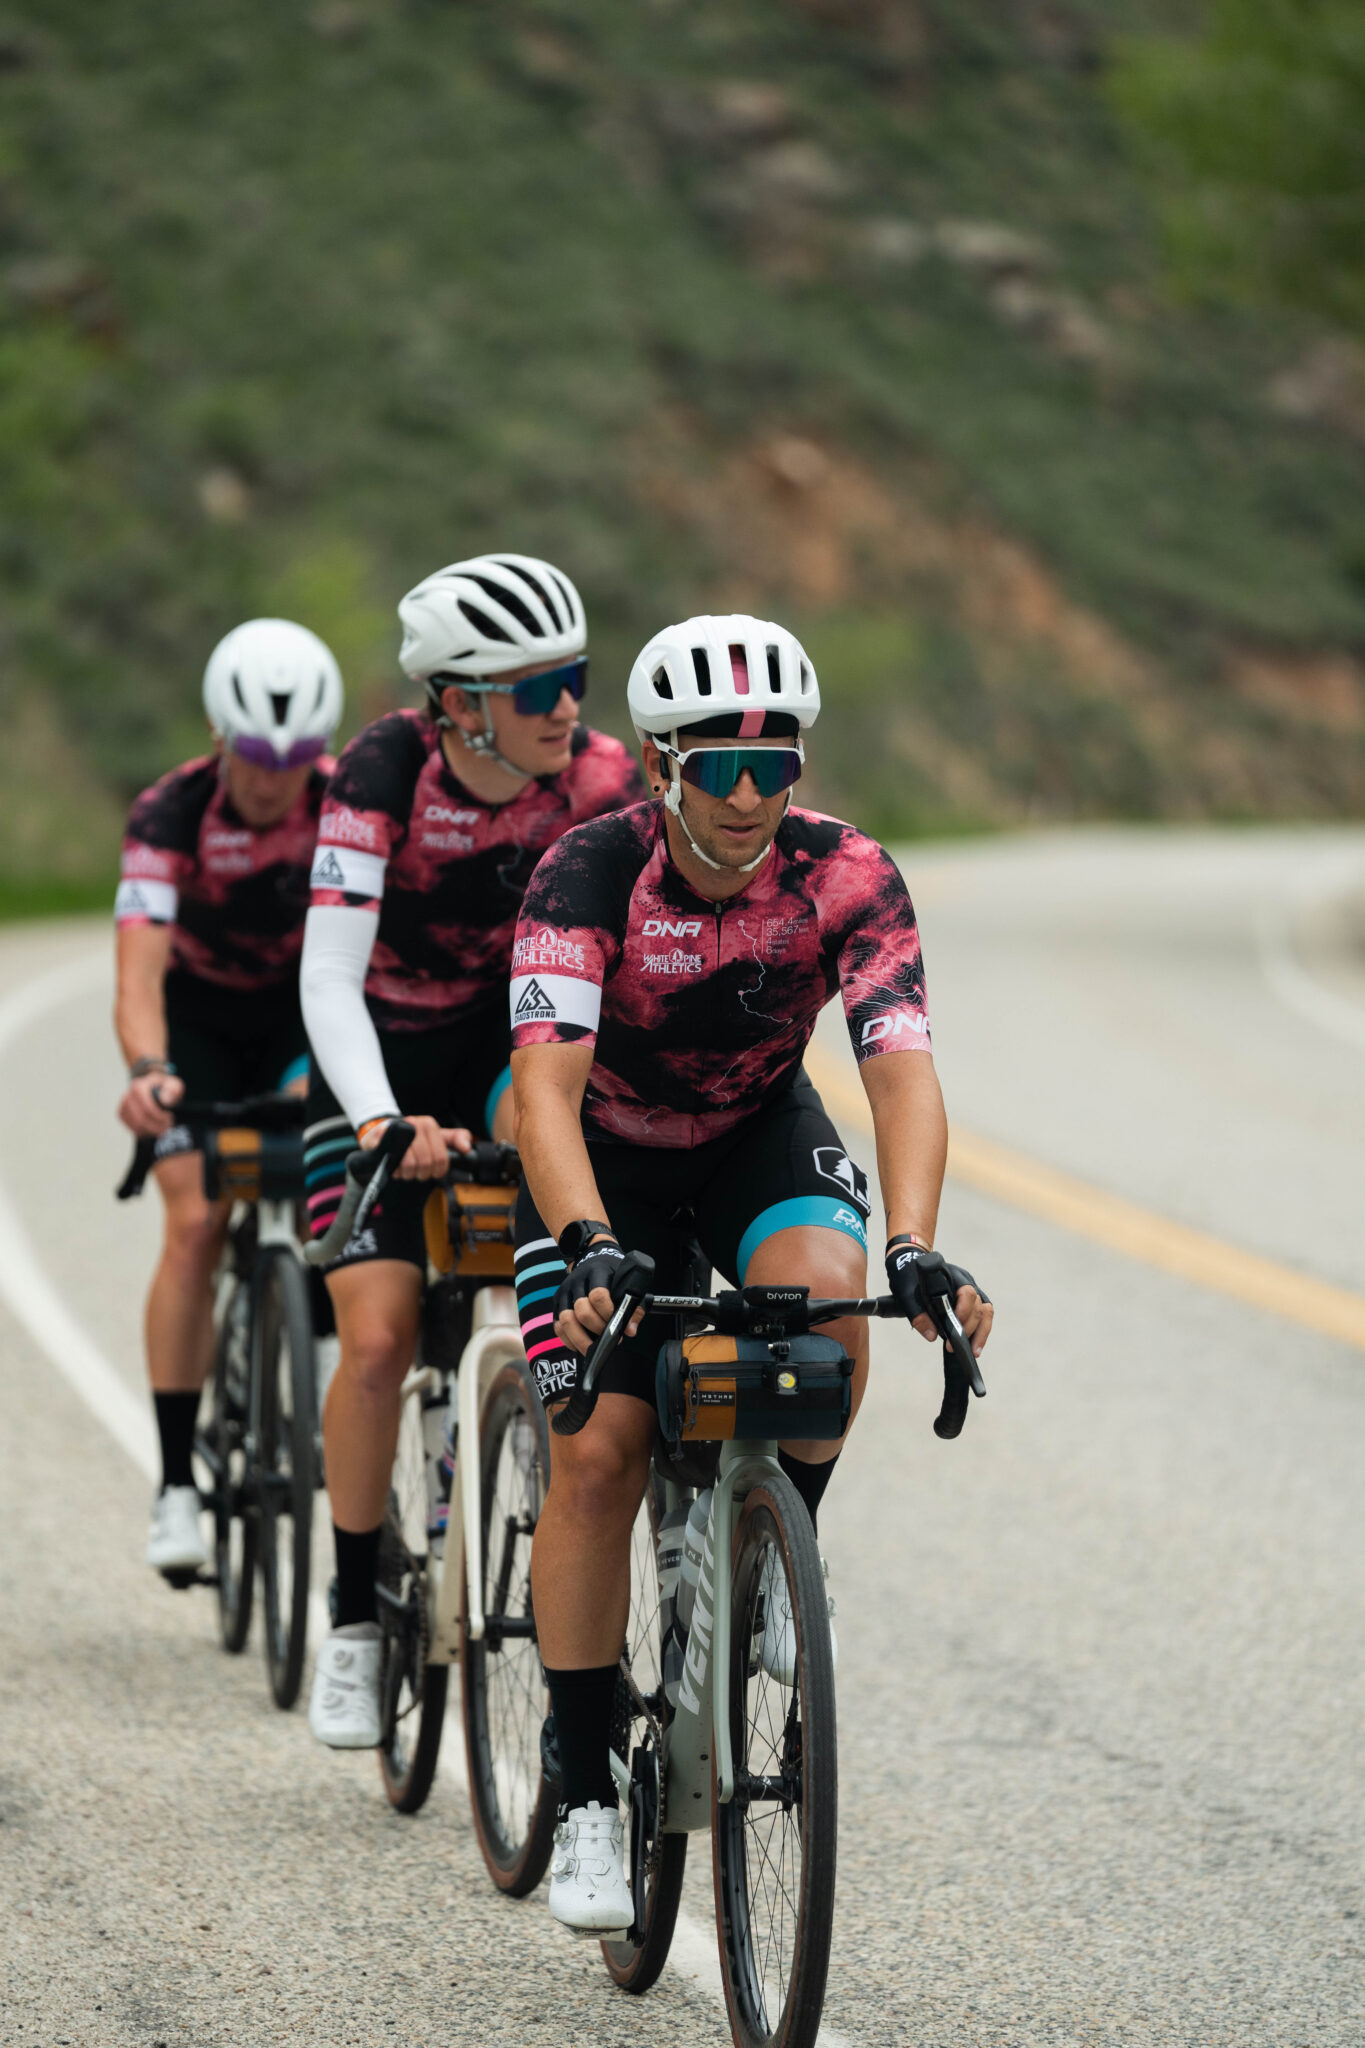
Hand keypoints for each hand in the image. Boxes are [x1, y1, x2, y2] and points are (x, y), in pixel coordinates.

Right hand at [118, 1071, 182, 1137]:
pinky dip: (146, 1132)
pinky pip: (133, 1129)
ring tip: (163, 1128)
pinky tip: (155, 1129)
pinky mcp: (122, 1115)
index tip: (169, 1118)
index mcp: (139, 1086)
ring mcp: (123, 1106)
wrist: (154, 1088)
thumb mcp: (173, 1085)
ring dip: (152, 1131)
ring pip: (137, 1126)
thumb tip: (164, 1100)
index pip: (146, 1107)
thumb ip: (171, 1090)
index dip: (158, 1116)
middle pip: (141, 1119)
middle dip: (156, 1126)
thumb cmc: (165, 1087)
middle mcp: (128, 1095)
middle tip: (168, 1126)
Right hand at [358, 1113, 469, 1179]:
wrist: (383, 1134)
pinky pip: (392, 1163)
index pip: (441, 1158)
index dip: (438, 1170)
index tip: (434, 1171)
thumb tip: (466, 1148)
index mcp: (428, 1124)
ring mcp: (396, 1130)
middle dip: (422, 1173)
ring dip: (407, 1173)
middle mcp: (413, 1124)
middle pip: (426, 1163)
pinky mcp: (379, 1139)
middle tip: (417, 1171)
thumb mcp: (437, 1137)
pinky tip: (395, 1167)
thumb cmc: (413, 1139)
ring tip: (405, 1168)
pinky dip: (394, 1171)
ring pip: (409, 1165)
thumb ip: (457, 1139)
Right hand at [554, 1240, 644, 1354]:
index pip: (598, 1295)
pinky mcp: (557, 1303)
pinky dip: (568, 1340)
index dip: (607, 1314)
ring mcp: (565, 1292)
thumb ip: (633, 1307)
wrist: (593, 1258)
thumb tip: (630, 1330)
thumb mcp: (627, 1284)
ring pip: (565, 1320)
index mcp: (597, 1272)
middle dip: (596, 1329)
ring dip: (580, 1338)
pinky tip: (580, 1344)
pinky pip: (558, 1326)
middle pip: (581, 1310)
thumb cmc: (613, 1274)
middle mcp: (577, 1281)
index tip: (617, 1324)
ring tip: (593, 1346)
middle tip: (608, 1337)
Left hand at [886, 1244, 993, 1357]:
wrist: (908, 1266)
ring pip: (985, 1311)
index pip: (967, 1292)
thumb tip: (932, 1335)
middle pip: (978, 1305)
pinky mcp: (971, 1301)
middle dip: (968, 1328)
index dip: (963, 1311)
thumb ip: (918, 1314)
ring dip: (980, 1332)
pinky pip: (983, 1316)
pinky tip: (974, 1346)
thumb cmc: (908, 1276)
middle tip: (952, 1346)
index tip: (954, 1326)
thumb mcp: (906, 1294)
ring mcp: (971, 1290)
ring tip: (973, 1352)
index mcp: (951, 1275)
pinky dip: (980, 1331)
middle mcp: (966, 1281)